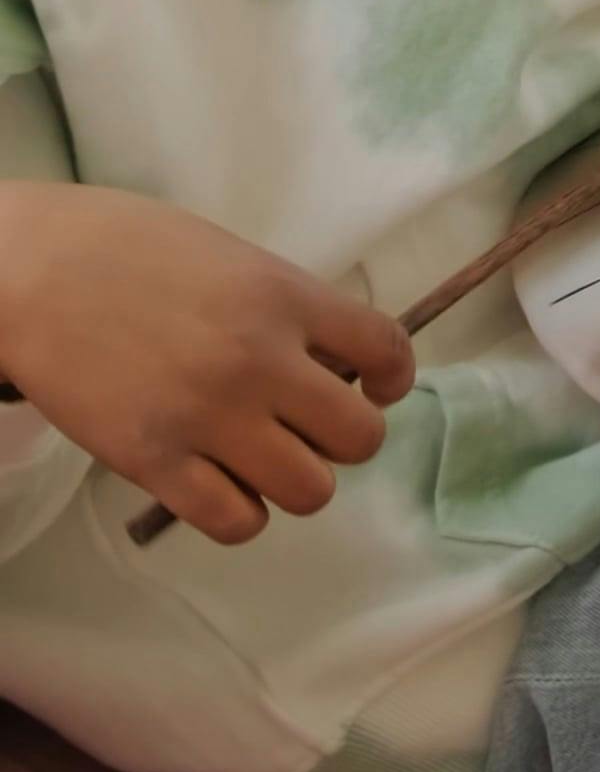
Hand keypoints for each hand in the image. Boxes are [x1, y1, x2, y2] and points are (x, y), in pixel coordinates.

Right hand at [0, 185, 414, 545]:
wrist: (30, 272)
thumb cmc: (126, 248)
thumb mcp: (229, 256)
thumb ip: (284, 305)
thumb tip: (329, 359)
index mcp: (283, 295)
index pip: (386, 349)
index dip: (392, 378)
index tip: (374, 386)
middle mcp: (259, 360)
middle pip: (358, 439)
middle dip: (342, 438)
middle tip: (307, 425)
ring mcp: (208, 418)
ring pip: (309, 492)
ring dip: (294, 480)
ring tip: (261, 457)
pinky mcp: (155, 464)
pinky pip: (236, 522)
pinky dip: (240, 512)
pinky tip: (220, 483)